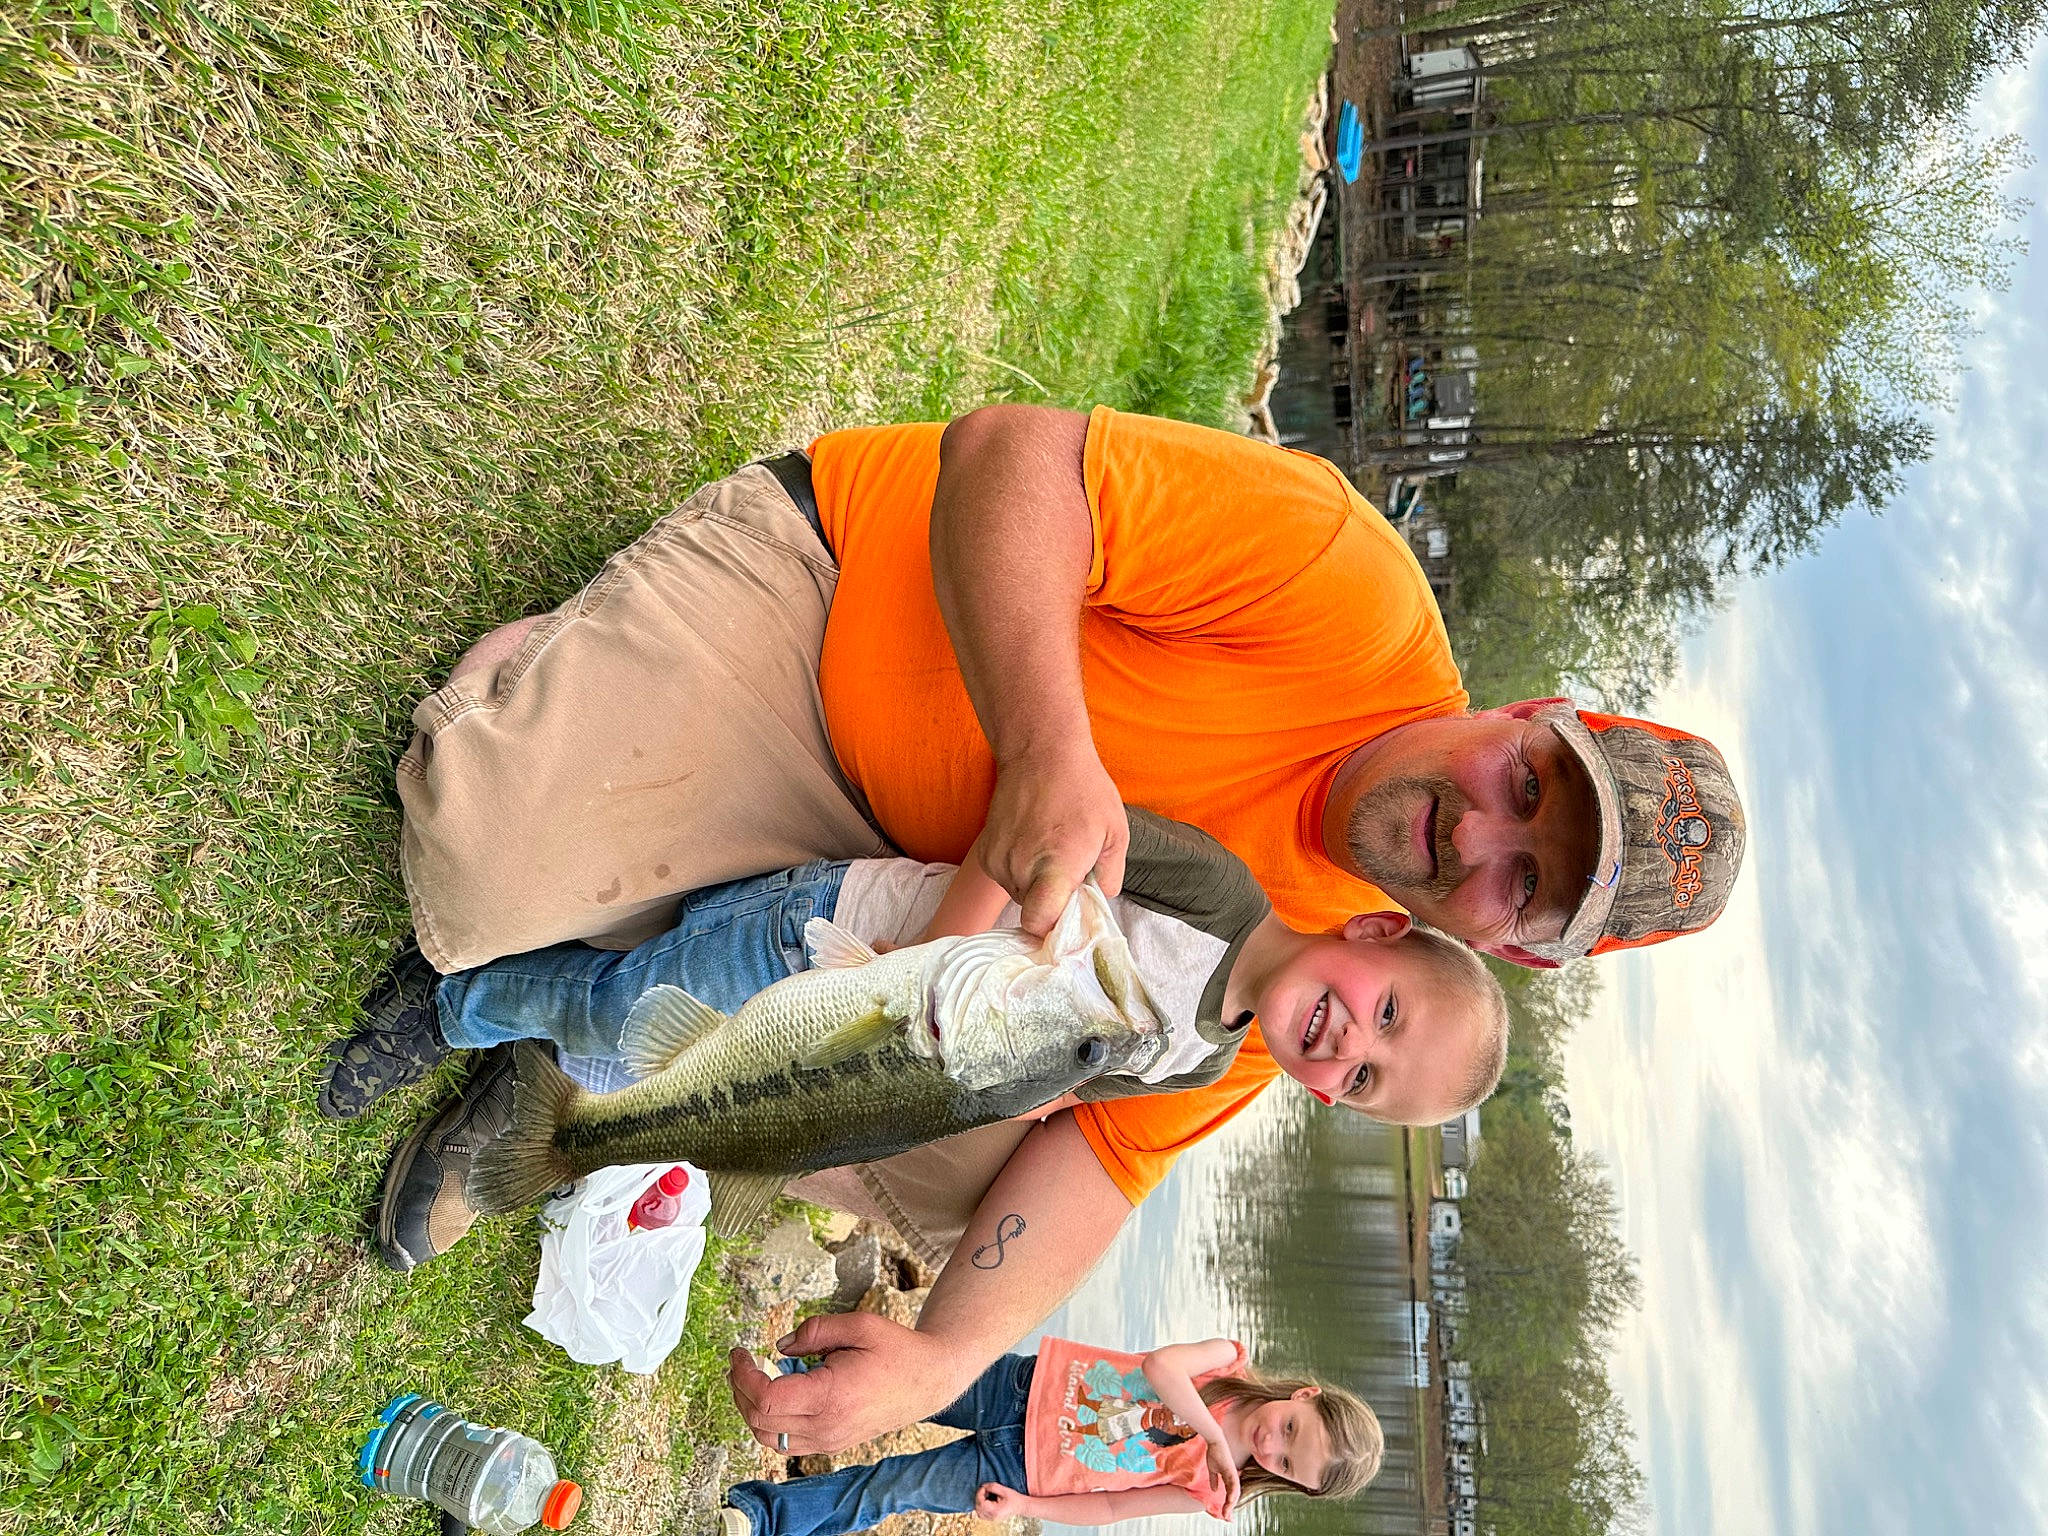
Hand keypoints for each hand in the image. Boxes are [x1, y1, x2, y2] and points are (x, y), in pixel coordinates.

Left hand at [727, 1313, 962, 1454]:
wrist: (928, 1381)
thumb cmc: (898, 1351)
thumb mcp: (859, 1325)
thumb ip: (815, 1330)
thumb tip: (781, 1345)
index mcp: (831, 1397)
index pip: (767, 1399)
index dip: (744, 1376)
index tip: (740, 1352)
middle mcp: (826, 1427)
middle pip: (760, 1421)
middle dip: (740, 1389)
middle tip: (742, 1362)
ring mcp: (828, 1440)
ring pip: (768, 1438)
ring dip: (751, 1409)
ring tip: (753, 1378)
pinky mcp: (830, 1444)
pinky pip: (786, 1443)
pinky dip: (769, 1423)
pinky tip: (774, 1395)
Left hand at [975, 1484, 1028, 1520]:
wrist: (1021, 1506)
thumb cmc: (1014, 1498)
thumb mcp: (1004, 1490)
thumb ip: (993, 1487)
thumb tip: (983, 1486)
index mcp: (995, 1511)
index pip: (981, 1503)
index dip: (980, 1494)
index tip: (983, 1487)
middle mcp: (992, 1517)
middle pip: (978, 1508)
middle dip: (979, 1497)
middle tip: (984, 1490)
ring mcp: (992, 1519)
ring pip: (979, 1512)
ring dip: (979, 1502)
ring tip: (986, 1495)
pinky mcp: (992, 1518)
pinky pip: (982, 1514)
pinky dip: (981, 1507)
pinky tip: (986, 1500)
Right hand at [977, 743, 1127, 934]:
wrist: (1041, 753)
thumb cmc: (1084, 790)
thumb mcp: (1116, 832)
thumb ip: (1110, 876)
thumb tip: (1098, 900)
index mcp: (1056, 867)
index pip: (1039, 923)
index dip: (1052, 930)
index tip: (1066, 921)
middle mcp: (1021, 868)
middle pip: (1034, 911)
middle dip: (1053, 900)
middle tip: (1070, 870)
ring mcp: (999, 860)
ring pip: (1020, 895)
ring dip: (1036, 884)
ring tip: (1051, 848)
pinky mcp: (985, 854)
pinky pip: (1006, 878)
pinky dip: (1020, 870)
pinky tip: (1033, 843)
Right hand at [1204, 1436, 1241, 1518]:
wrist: (1215, 1441)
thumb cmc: (1214, 1453)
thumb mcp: (1212, 1470)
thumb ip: (1214, 1480)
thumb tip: (1214, 1490)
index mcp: (1229, 1478)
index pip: (1231, 1494)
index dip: (1228, 1504)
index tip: (1225, 1514)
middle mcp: (1233, 1477)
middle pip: (1234, 1496)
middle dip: (1230, 1507)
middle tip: (1227, 1518)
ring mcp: (1233, 1474)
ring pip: (1235, 1493)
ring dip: (1231, 1504)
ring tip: (1227, 1513)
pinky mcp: (1231, 1471)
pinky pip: (1233, 1485)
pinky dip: (1232, 1494)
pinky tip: (1230, 1501)